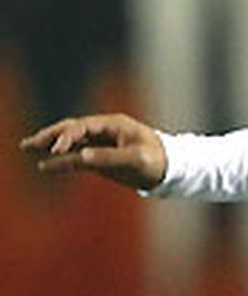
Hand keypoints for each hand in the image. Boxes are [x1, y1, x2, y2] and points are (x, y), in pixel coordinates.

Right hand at [20, 113, 168, 189]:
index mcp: (113, 125)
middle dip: (50, 136)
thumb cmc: (159, 160)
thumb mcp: (137, 160)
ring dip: (50, 146)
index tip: (57, 150)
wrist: (171, 170)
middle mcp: (104, 131)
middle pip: (71, 129)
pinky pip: (77, 159)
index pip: (83, 127)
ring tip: (28, 147)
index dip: (68, 137)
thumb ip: (110, 157)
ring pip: (71, 143)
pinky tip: (46, 167)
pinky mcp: (101, 159)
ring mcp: (101, 144)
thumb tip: (83, 157)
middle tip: (30, 143)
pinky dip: (62, 162)